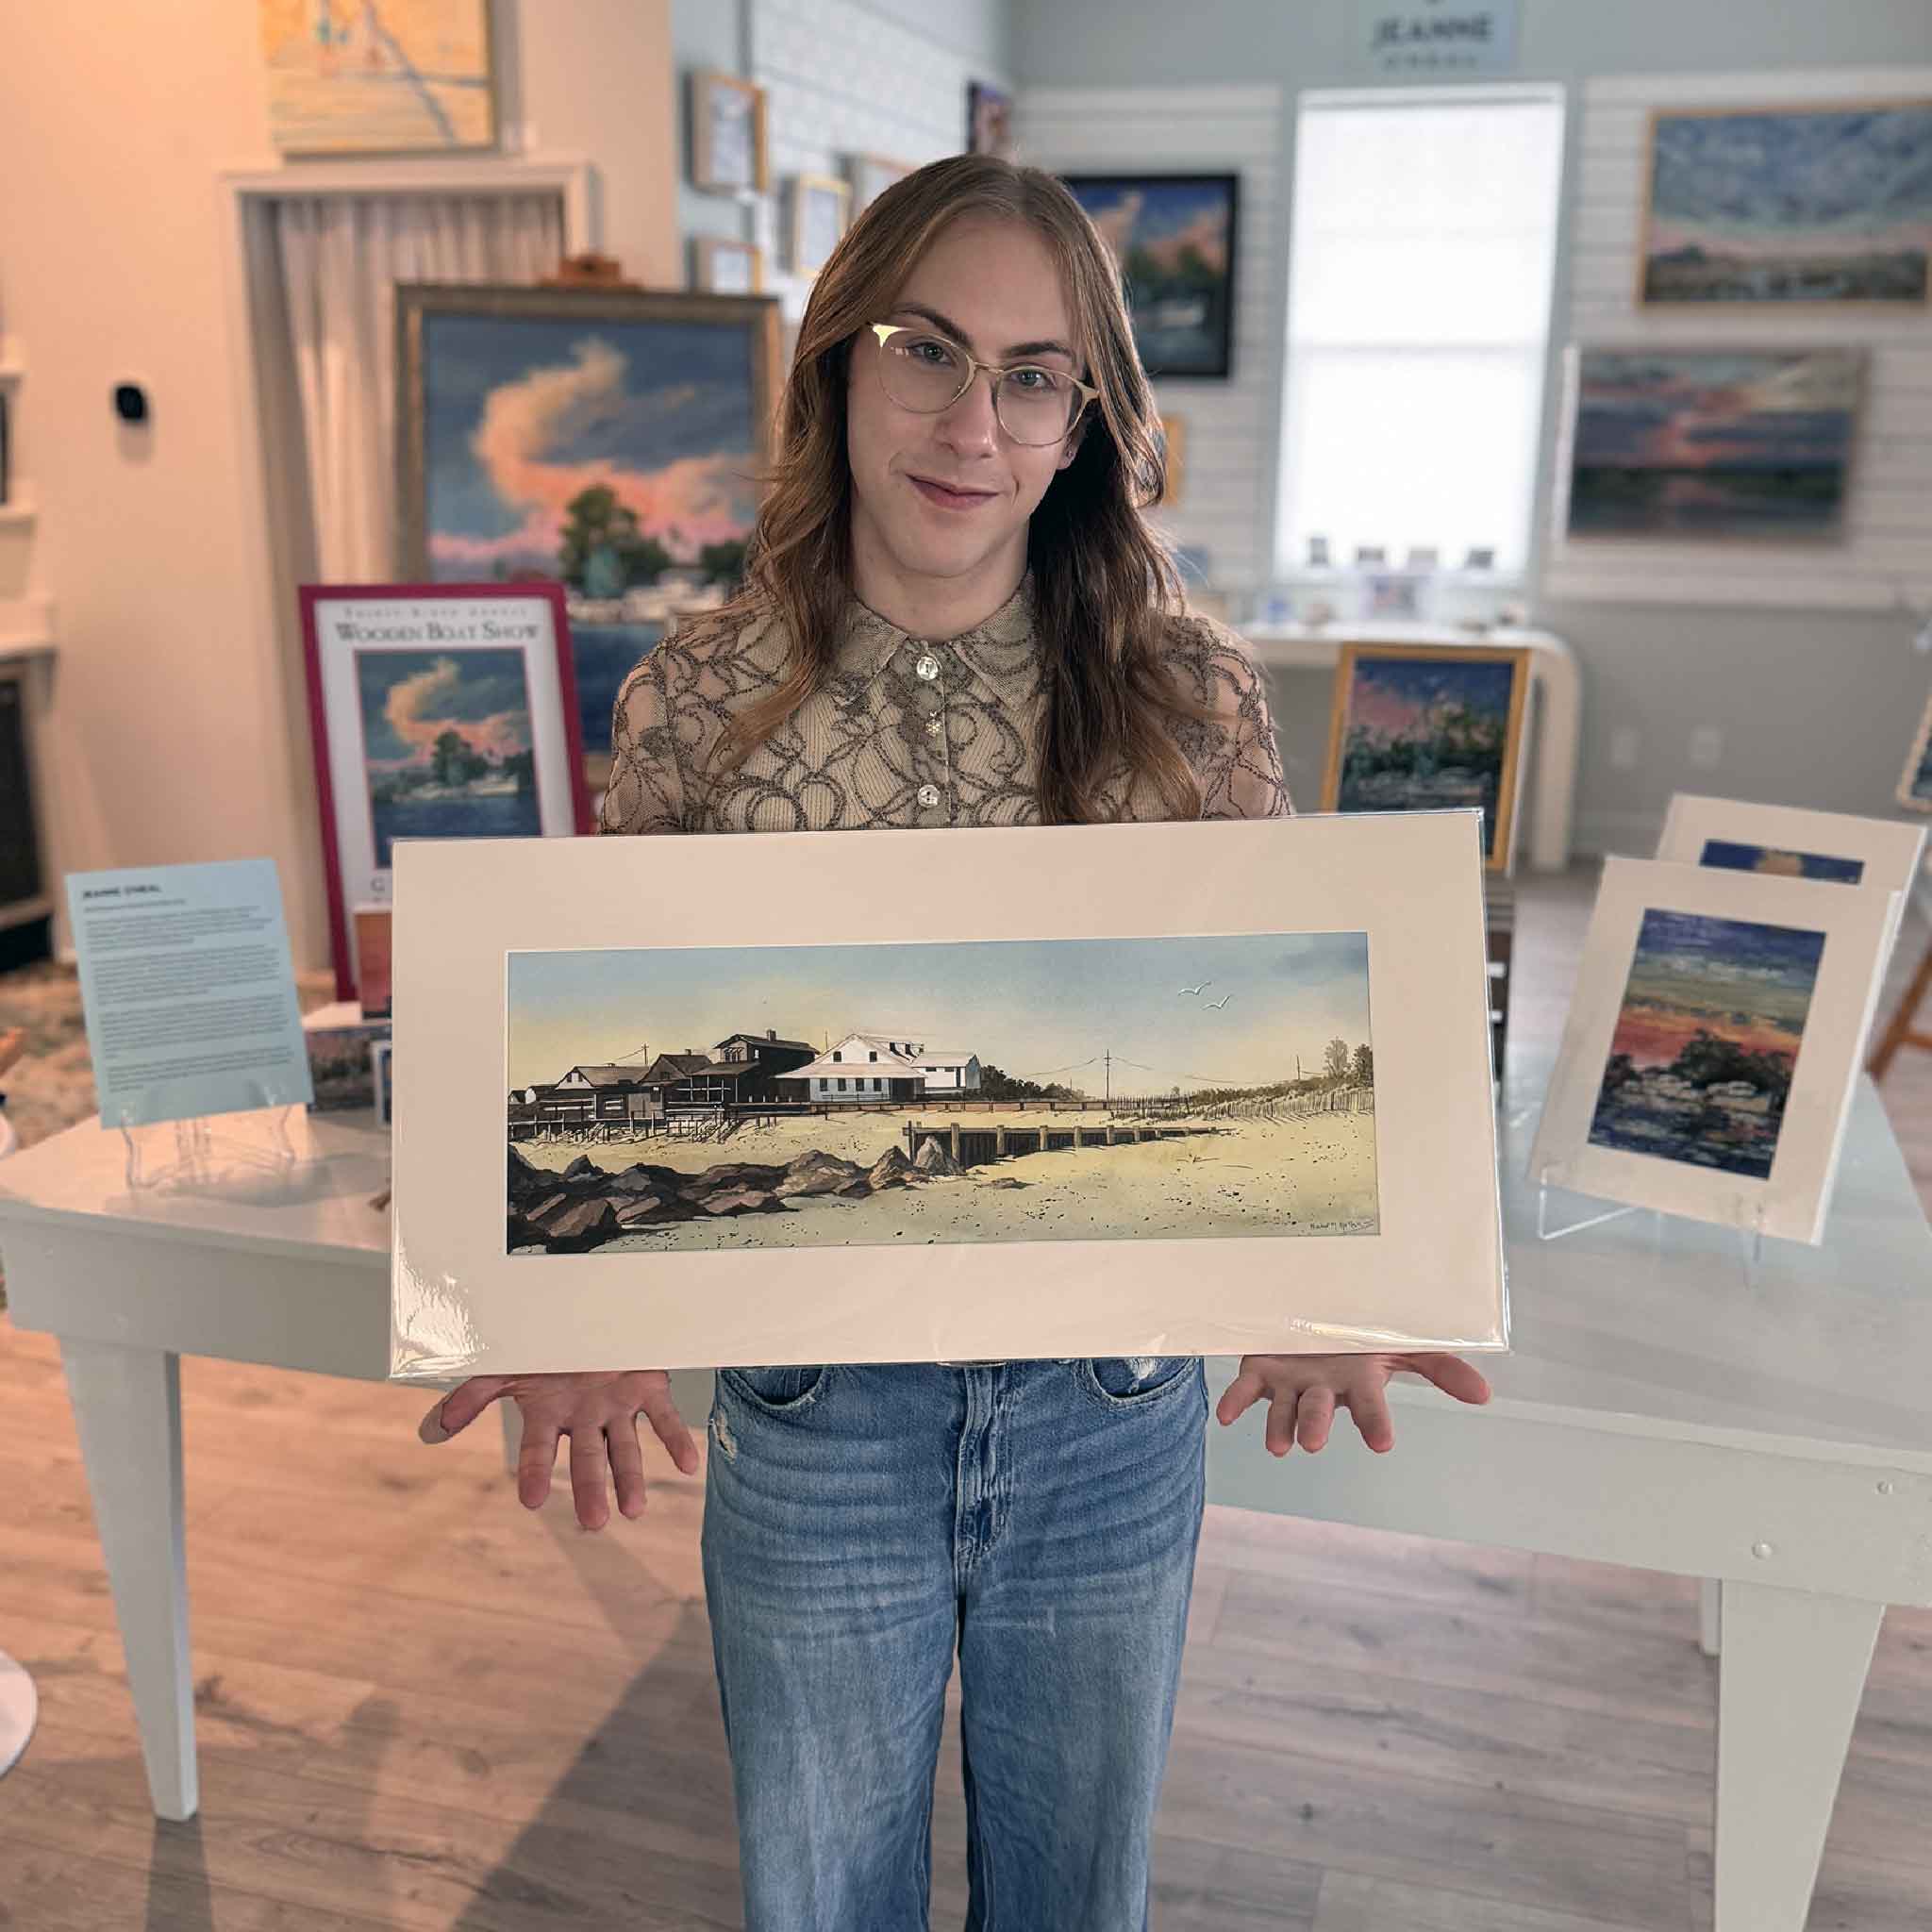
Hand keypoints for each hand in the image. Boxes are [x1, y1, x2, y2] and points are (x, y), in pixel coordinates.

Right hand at [418, 1370, 699, 1530]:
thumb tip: (432, 1432)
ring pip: (626, 1448)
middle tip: (595, 1523)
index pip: (537, 1451)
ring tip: (634, 1510)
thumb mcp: (506, 1364)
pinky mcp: (649, 1390)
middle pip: (587, 1460)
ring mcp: (617, 1407)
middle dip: (590, 1490)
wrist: (591, 1310)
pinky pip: (665, 1419)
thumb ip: (472, 1396)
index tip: (528, 1501)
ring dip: (632, 1478)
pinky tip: (689, 1465)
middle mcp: (585, 1418)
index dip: (532, 1473)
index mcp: (549, 1414)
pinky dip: (677, 1441)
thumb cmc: (544, 1346)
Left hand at [1216, 1352, 1490, 1456]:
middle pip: (1319, 1412)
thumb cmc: (1359, 1338)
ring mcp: (1290, 1384)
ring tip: (1279, 1447)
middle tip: (1313, 1444)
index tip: (1382, 1444)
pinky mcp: (1260, 1372)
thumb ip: (1441, 1367)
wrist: (1311, 1313)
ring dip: (1280, 1426)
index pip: (1370, 1410)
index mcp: (1356, 1385)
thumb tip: (1485, 1395)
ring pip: (1284, 1408)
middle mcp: (1322, 1390)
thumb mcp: (1402, 1344)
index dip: (1375, 1425)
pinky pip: (1245, 1391)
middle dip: (1315, 1427)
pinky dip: (1235, 1403)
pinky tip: (1224, 1417)